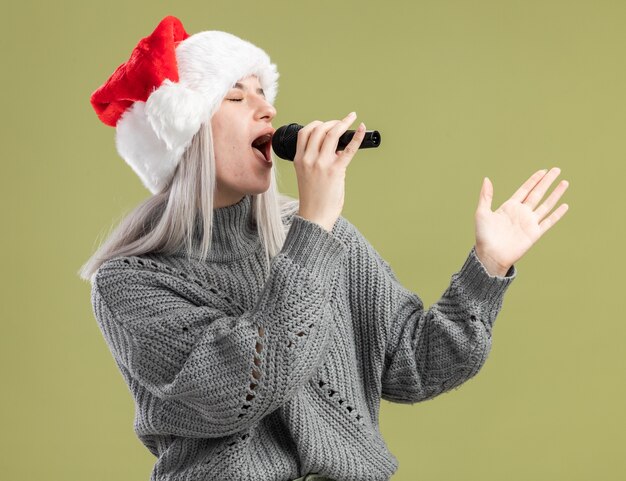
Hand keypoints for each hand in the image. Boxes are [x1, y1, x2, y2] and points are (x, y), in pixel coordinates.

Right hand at [295, 112, 365, 231]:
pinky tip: (362, 128)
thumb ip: (316, 160)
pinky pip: (348, 149)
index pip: (304, 132)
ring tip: (350, 120)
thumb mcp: (306, 175)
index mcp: (299, 160)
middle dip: (332, 122)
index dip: (316, 124)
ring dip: (343, 123)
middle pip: (319, 129)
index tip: (326, 124)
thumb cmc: (313, 199)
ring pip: (332, 134)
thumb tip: (335, 150)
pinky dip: (357, 136)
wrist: (314, 217)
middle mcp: (309, 159)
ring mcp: (321, 164)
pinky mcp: (336, 170)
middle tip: (341, 122)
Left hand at [474, 167, 569, 275]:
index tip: (543, 171)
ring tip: (565, 182)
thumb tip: (486, 179)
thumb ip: (485, 196)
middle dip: (547, 181)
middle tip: (557, 169)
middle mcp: (521, 213)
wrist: (491, 255)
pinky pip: (549, 221)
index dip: (534, 180)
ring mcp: (529, 222)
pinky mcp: (535, 233)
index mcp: (509, 207)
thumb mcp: (482, 213)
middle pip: (538, 193)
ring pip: (546, 204)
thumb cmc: (484, 236)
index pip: (525, 189)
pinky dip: (557, 214)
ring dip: (555, 194)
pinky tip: (565, 205)